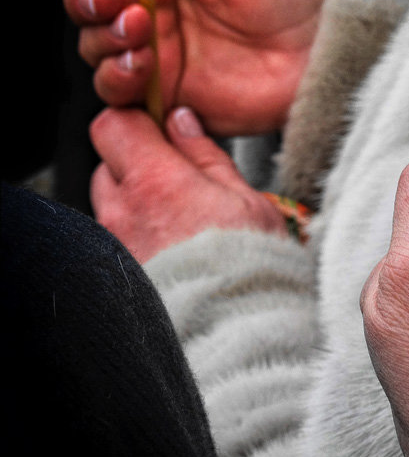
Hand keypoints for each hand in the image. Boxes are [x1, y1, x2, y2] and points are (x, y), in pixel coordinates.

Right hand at [64, 0, 326, 135]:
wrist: (320, 42)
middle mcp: (152, 7)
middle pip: (85, 1)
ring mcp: (157, 52)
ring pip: (93, 45)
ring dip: (102, 33)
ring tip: (138, 24)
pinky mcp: (166, 93)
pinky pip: (117, 90)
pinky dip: (117, 74)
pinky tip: (143, 60)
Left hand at [90, 106, 286, 261]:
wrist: (238, 335)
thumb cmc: (252, 270)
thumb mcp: (247, 200)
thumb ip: (206, 155)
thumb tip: (182, 121)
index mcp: (157, 182)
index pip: (115, 124)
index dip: (137, 121)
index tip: (161, 128)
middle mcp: (123, 213)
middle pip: (108, 163)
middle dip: (138, 163)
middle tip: (179, 181)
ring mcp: (115, 247)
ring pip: (111, 204)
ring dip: (136, 203)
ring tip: (180, 224)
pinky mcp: (115, 275)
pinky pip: (117, 240)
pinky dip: (139, 237)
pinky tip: (174, 252)